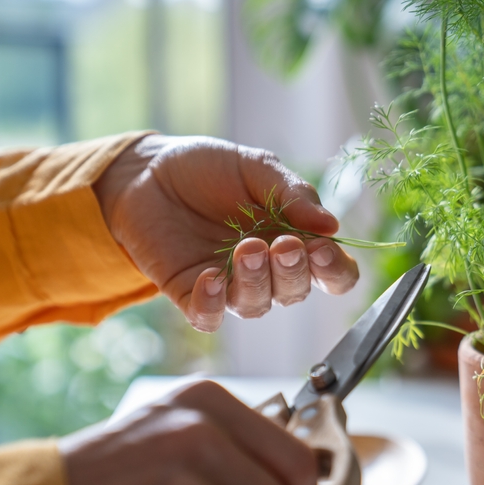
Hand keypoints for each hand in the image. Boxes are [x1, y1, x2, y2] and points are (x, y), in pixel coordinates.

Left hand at [94, 135, 359, 331]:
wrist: (148, 170)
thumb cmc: (209, 168)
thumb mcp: (256, 167)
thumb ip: (294, 194)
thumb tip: (331, 225)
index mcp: (295, 240)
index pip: (333, 273)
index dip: (335, 270)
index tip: (322, 248)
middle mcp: (268, 270)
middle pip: (297, 291)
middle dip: (295, 272)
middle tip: (284, 245)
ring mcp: (230, 285)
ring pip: (257, 306)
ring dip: (257, 282)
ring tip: (247, 249)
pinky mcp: (191, 293)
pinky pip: (208, 316)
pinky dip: (212, 303)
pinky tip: (210, 278)